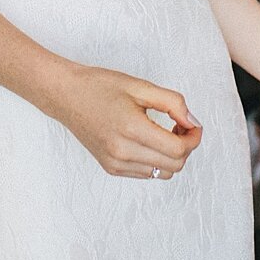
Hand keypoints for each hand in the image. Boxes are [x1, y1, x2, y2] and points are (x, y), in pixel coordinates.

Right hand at [48, 66, 202, 179]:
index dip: (193, 138)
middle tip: (181, 126)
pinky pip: (146, 174)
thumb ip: (172, 103)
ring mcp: (116, 163)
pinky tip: (149, 141)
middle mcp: (123, 152)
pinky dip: (155, 160)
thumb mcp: (140, 85)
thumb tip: (192, 122)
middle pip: (174, 165)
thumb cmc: (100, 86)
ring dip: (172, 156)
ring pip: (162, 173)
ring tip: (165, 133)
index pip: (178, 149)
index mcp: (132, 129)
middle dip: (186, 147)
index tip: (194, 125)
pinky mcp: (111, 168)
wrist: (66, 95)